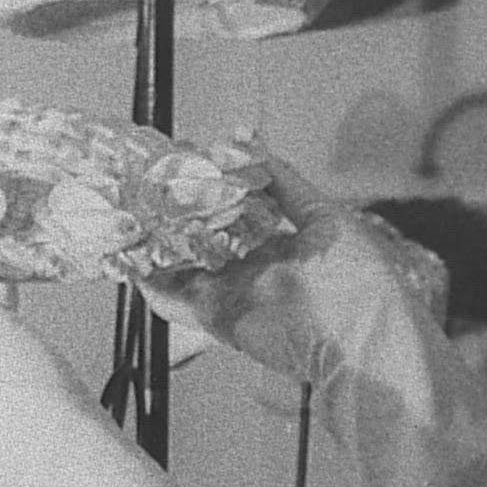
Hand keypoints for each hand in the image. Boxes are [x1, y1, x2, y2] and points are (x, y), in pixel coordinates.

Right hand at [136, 151, 392, 382]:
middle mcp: (252, 264)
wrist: (358, 343)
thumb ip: (284, 183)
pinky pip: (174, 299)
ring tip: (127, 212)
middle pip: (202, 233)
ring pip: (181, 263)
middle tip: (145, 182)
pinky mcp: (215, 317)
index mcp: (279, 239)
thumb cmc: (359, 284)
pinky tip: (128, 255)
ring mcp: (232, 291)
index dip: (208, 183)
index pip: (233, 206)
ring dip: (154, 242)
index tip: (183, 159)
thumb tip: (250, 142)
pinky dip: (148, 281)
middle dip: (174, 210)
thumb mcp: (325, 218)